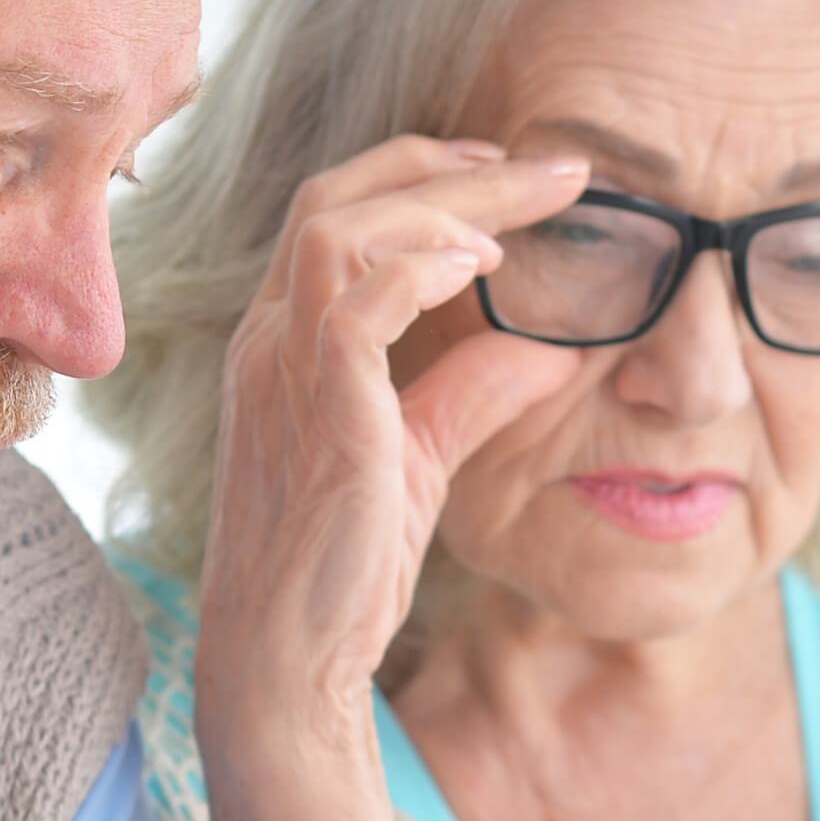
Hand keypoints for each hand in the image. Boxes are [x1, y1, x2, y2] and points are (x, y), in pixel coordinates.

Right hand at [194, 135, 587, 820]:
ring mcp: (279, 367)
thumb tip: (552, 351)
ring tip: (517, 221)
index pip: (334, 213)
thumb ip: (470, 392)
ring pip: (338, 226)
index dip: (416, 174)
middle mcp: (267, 339)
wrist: (287, 655)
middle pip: (337, 197)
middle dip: (444, 164)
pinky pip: (353, 298)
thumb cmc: (341, 564)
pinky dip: (418, 266)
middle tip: (548, 166)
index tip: (502, 168)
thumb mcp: (419, 457)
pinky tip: (480, 271)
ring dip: (437, 205)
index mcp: (281, 341)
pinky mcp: (312, 406)